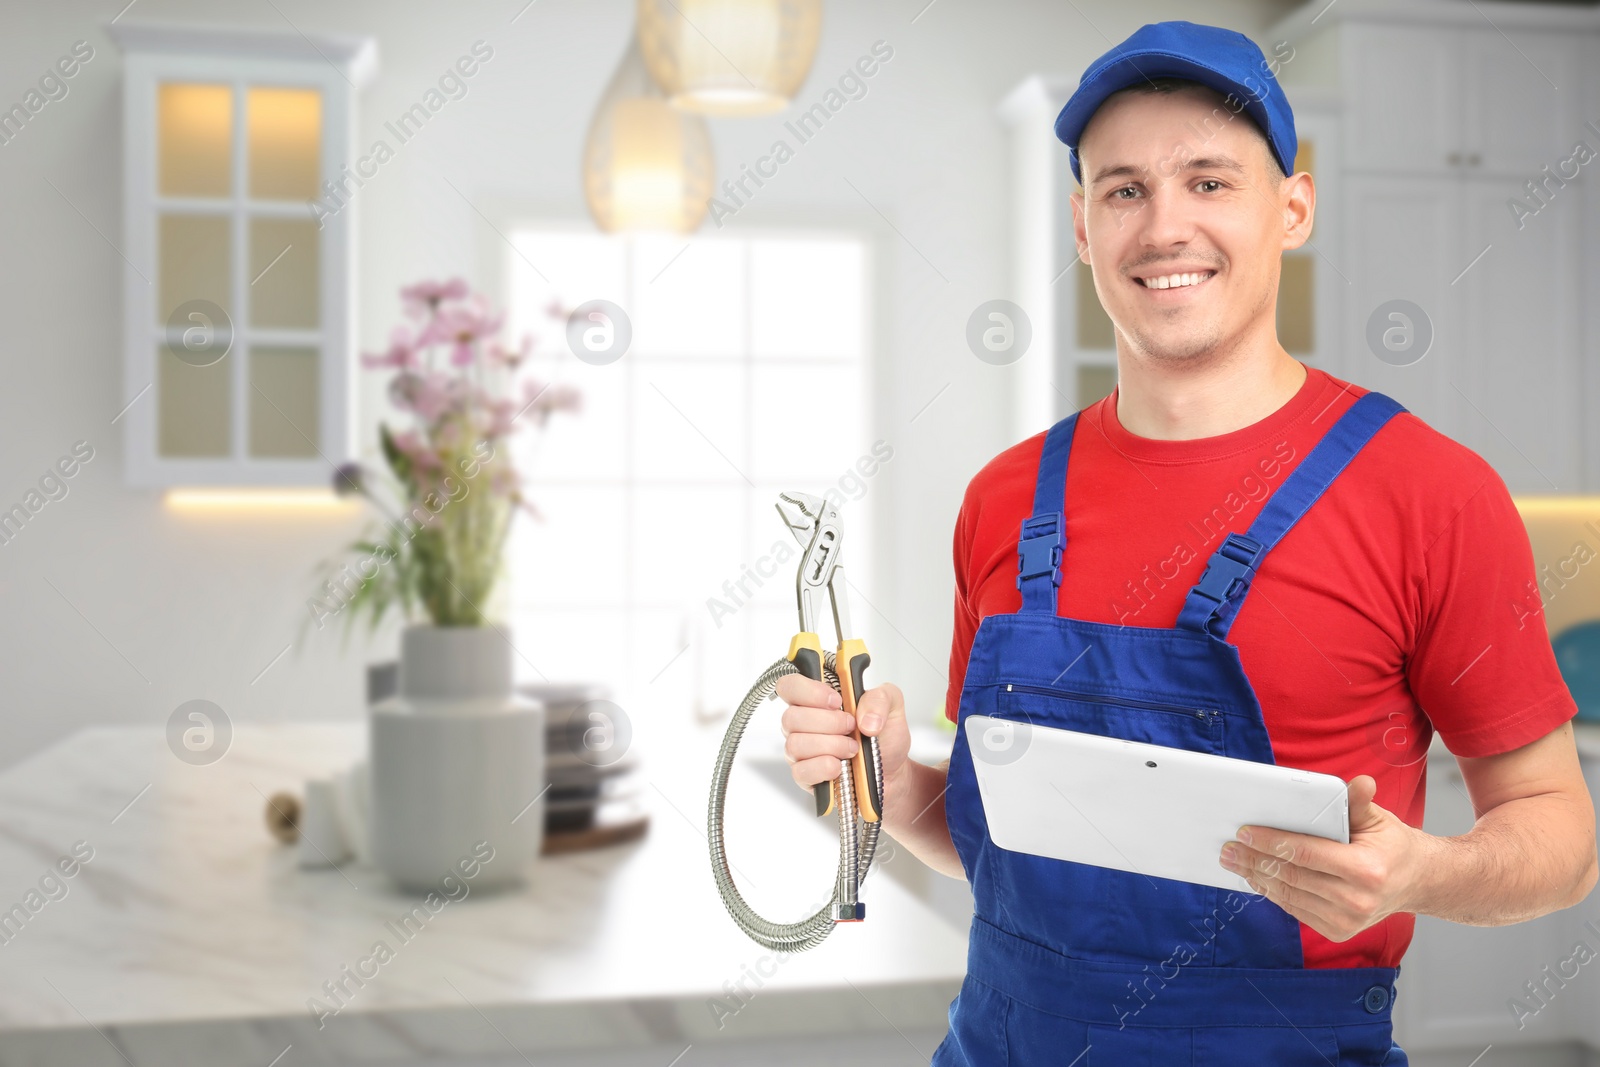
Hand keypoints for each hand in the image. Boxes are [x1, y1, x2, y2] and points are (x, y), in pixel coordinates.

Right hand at [775, 673, 911, 808]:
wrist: (893, 772)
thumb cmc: (884, 738)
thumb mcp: (892, 706)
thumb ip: (880, 698)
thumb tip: (865, 718)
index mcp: (816, 700)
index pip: (789, 686)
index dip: (808, 691)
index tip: (836, 700)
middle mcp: (803, 723)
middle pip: (791, 717)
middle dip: (829, 723)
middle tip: (852, 727)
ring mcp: (800, 751)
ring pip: (796, 744)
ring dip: (831, 746)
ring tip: (852, 749)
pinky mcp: (804, 776)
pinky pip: (801, 771)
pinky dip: (824, 768)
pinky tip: (839, 767)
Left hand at [1218, 775, 1434, 941]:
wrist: (1416, 883)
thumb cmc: (1391, 846)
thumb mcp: (1378, 820)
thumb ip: (1360, 803)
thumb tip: (1361, 782)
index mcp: (1366, 870)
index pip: (1305, 854)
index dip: (1271, 842)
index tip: (1244, 832)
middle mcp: (1356, 901)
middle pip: (1291, 876)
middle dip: (1254, 860)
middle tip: (1227, 847)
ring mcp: (1347, 921)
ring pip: (1289, 896)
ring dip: (1256, 877)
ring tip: (1234, 861)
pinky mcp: (1338, 930)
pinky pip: (1296, 909)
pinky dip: (1273, 892)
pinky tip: (1256, 877)